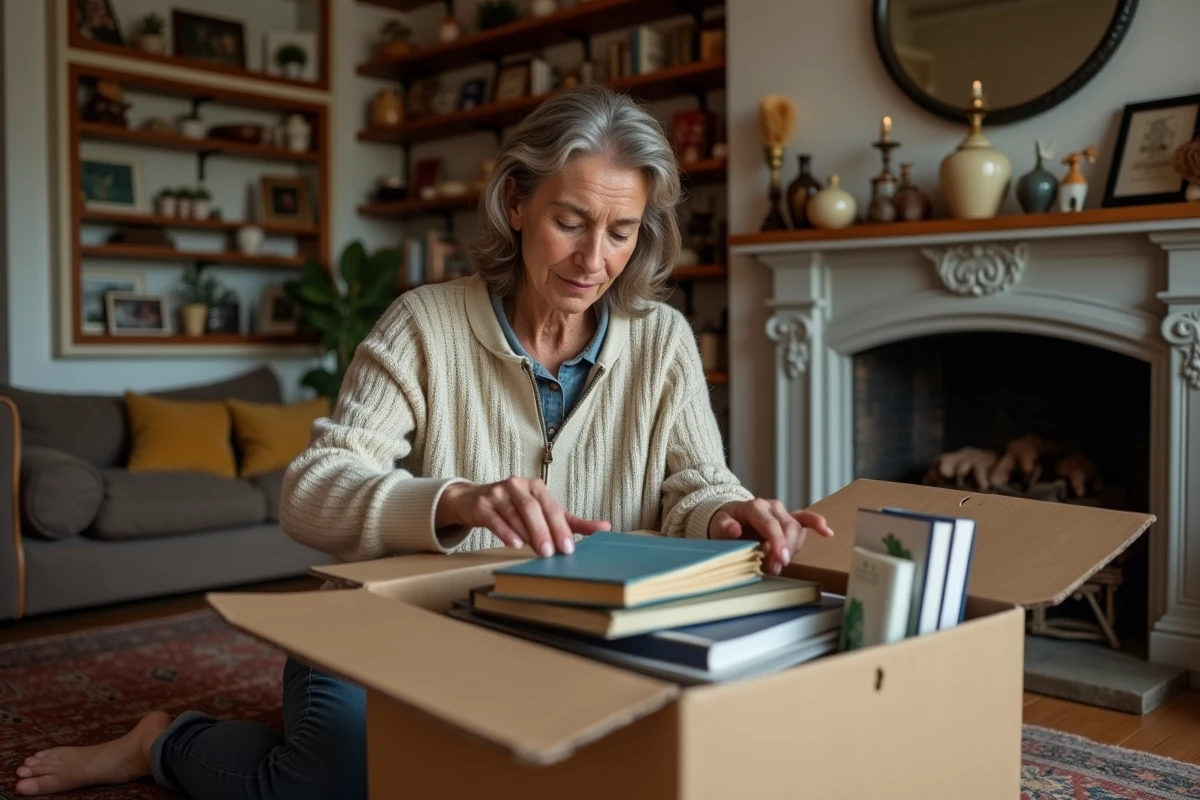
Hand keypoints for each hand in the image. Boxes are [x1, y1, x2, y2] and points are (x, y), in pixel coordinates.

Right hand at [436, 477, 610, 556]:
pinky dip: (505, 531)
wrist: (474, 500)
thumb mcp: (543, 512)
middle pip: (533, 508)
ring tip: (537, 551)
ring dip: (527, 534)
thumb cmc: (515, 507)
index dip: (560, 527)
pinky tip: (514, 544)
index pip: (551, 507)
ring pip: (514, 513)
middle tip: (552, 553)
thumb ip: (571, 522)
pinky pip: (495, 518)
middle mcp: (517, 485)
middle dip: (544, 531)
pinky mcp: (482, 504)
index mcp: (536, 486)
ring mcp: (498, 493)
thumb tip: (605, 528)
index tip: (568, 547)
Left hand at [708, 499, 834, 574]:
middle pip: (788, 527)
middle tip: (776, 568)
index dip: (778, 542)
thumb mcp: (718, 525)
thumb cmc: (725, 523)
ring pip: (797, 530)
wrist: (729, 518)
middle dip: (785, 549)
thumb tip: (735, 530)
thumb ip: (725, 527)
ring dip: (792, 548)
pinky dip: (816, 524)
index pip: (770, 524)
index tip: (782, 558)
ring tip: (779, 563)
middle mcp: (771, 507)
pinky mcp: (788, 519)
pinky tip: (827, 533)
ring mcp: (782, 512)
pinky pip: (805, 519)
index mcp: (754, 507)